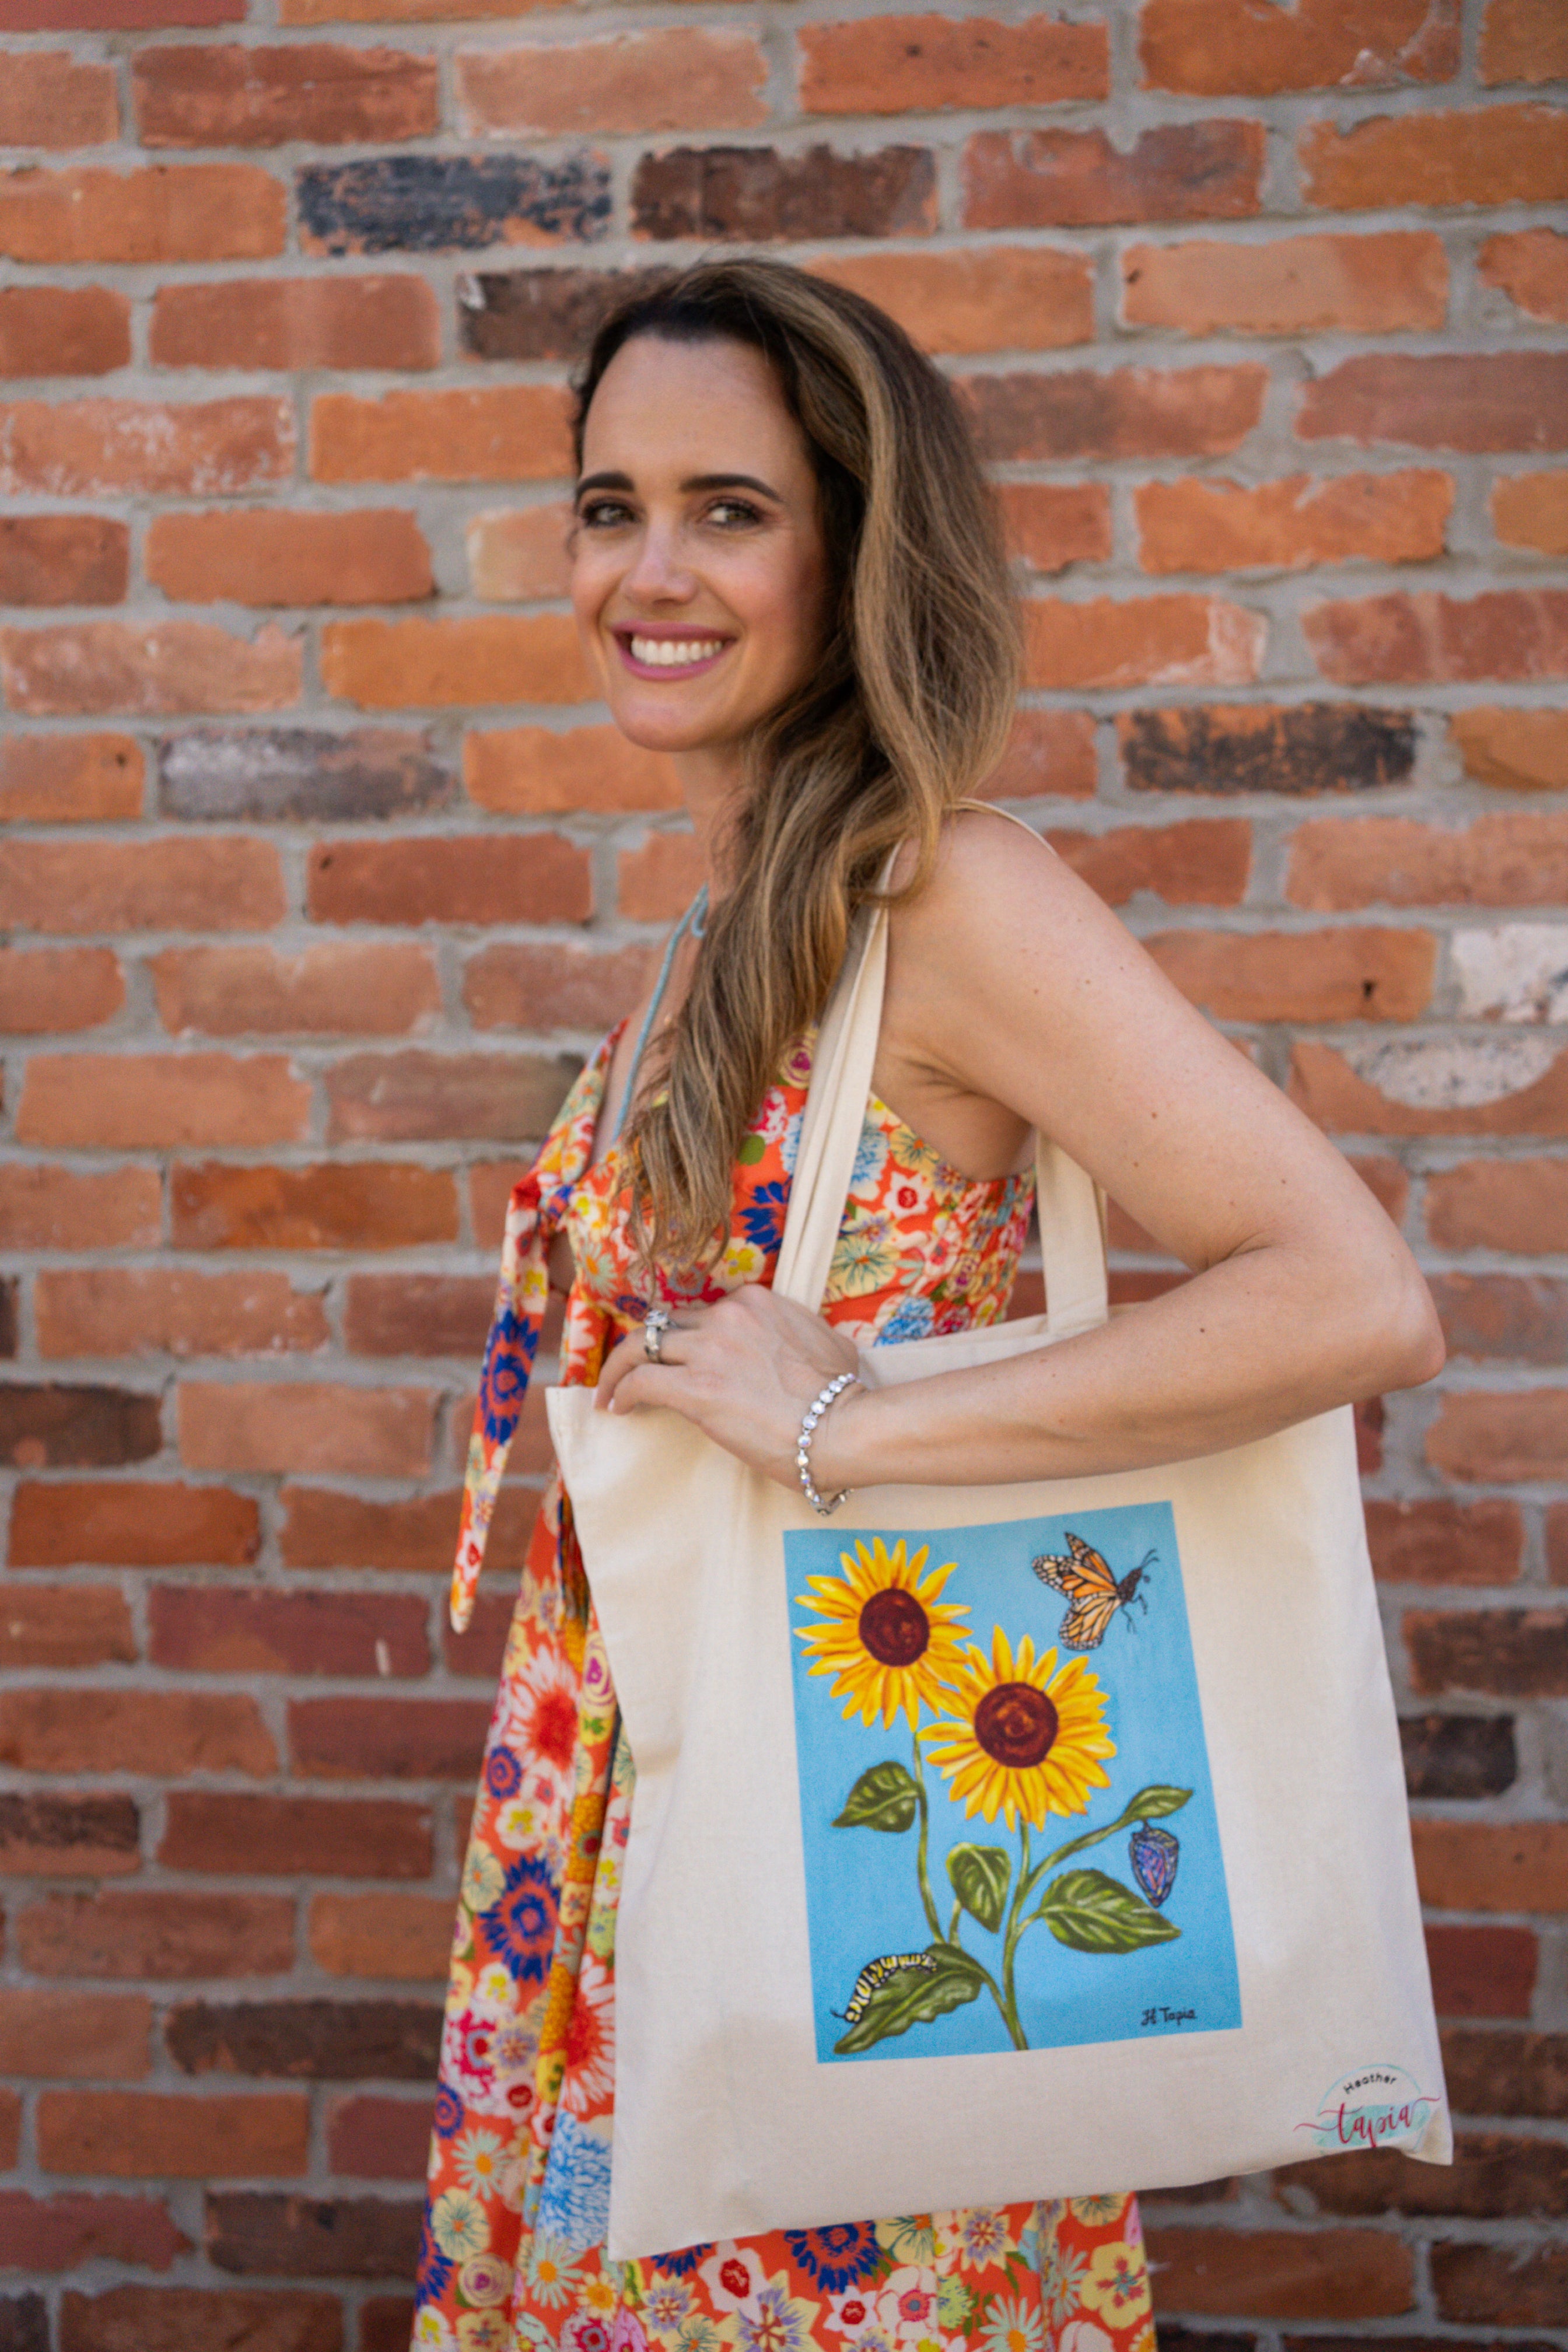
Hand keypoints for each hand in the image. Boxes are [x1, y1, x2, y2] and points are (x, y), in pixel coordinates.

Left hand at [595, 1285, 863, 1492]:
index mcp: (756, 1302)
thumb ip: (796, 1332)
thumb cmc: (842, 1396)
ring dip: (620, 1367)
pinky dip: (621, 1391)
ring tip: (610, 1391)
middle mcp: (728, 1315)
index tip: (677, 1357)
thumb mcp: (825, 1343)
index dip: (684, 1336)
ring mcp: (709, 1349)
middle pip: (666, 1324)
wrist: (842, 1427)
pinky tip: (618, 1408)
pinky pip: (639, 1380)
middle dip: (646, 1347)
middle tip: (631, 1370)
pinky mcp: (694, 1387)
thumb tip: (793, 1347)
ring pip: (641, 1344)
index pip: (702, 1311)